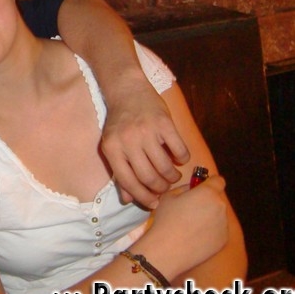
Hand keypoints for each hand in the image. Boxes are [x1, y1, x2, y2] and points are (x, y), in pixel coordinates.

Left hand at [100, 74, 188, 207]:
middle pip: (148, 176)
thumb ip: (120, 172)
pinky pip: (179, 150)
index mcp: (112, 148)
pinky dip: (182, 159)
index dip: (142, 196)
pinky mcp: (164, 122)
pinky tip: (179, 159)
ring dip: (172, 177)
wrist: (127, 90)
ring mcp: (147, 131)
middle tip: (164, 188)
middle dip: (159, 188)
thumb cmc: (120, 122)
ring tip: (172, 176)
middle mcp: (128, 140)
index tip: (153, 203)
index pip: (128, 181)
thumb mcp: (113, 145)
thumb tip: (129, 199)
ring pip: (164, 166)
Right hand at [138, 176, 229, 276]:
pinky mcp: (223, 240)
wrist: (168, 249)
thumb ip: (184, 188)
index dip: (210, 183)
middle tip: (190, 210)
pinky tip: (195, 237)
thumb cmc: (166, 219)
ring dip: (209, 217)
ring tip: (191, 226)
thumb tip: (192, 189)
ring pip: (218, 215)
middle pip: (217, 199)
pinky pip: (218, 231)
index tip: (200, 189)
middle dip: (207, 201)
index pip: (218, 180)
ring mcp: (224, 224)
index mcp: (208, 192)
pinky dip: (210, 232)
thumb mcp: (169, 196)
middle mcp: (220, 207)